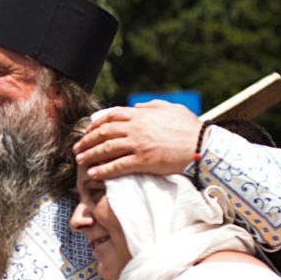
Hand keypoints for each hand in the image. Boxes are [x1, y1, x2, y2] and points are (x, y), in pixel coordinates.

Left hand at [73, 100, 201, 180]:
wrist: (203, 145)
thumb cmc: (189, 127)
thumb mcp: (170, 108)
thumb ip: (152, 106)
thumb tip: (138, 106)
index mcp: (141, 114)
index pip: (111, 116)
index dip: (96, 124)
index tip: (88, 131)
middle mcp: (136, 128)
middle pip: (103, 132)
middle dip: (87, 140)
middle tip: (77, 148)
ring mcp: (138, 144)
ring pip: (106, 149)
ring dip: (90, 155)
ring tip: (80, 160)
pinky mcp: (143, 160)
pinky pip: (117, 166)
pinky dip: (103, 170)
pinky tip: (93, 174)